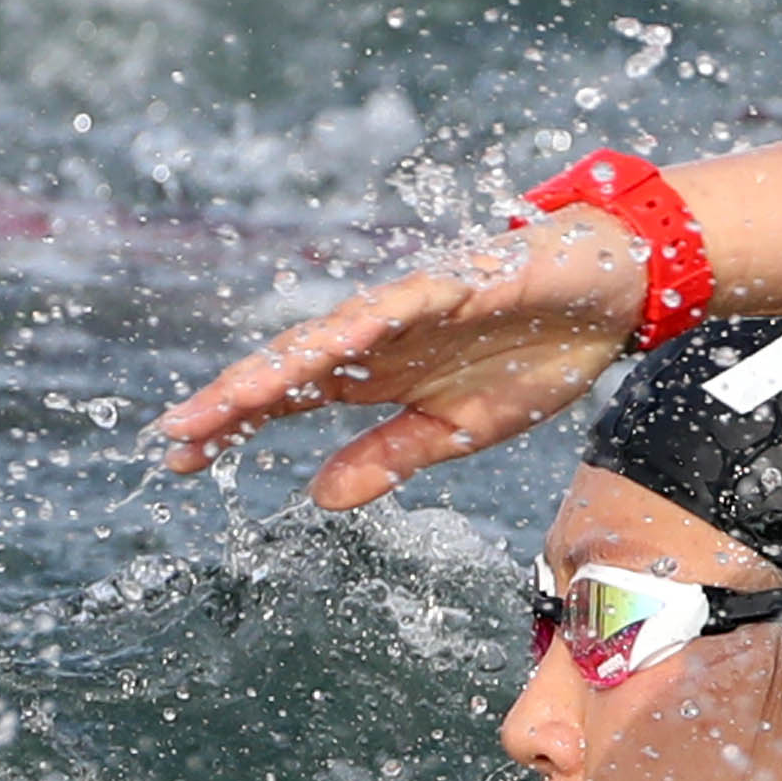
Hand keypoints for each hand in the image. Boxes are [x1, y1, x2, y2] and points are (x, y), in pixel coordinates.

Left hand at [153, 208, 651, 509]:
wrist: (606, 297)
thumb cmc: (531, 355)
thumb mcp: (456, 431)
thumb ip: (386, 458)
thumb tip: (316, 499)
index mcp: (374, 373)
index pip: (288, 400)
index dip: (234, 426)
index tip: (179, 461)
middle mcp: (378, 337)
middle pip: (292, 369)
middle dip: (234, 401)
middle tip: (175, 436)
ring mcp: (413, 308)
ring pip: (335, 335)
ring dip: (283, 366)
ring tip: (232, 398)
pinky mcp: (462, 281)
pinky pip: (410, 302)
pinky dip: (373, 319)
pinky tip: (336, 341)